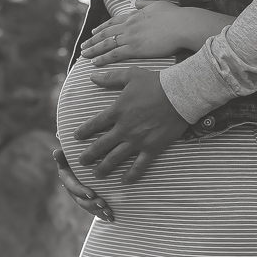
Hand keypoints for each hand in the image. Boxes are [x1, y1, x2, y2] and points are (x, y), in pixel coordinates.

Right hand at [53, 149, 114, 221]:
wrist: (82, 160)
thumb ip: (63, 155)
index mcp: (67, 179)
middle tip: (103, 204)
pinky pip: (95, 209)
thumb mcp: (69, 154)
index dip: (81, 191)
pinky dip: (102, 214)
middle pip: (81, 200)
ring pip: (89, 207)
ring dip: (98, 211)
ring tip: (109, 212)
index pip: (73, 187)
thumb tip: (56, 152)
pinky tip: (111, 217)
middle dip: (92, 204)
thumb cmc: (76, 154)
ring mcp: (81, 196)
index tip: (91, 193)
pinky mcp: (89, 200)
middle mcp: (73, 190)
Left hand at [74, 67, 188, 182]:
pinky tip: (125, 181)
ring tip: (97, 175)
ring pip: (116, 158)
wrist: (180, 94)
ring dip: (104, 168)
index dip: (84, 131)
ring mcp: (137, 140)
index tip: (77, 137)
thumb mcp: (130, 75)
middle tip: (81, 162)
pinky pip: (139, 165)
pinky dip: (131, 175)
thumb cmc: (155, 82)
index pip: (95, 124)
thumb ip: (110, 78)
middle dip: (89, 155)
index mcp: (117, 111)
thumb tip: (92, 76)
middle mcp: (124, 128)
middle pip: (101, 145)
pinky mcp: (152, 148)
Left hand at [80, 0, 235, 66]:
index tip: (93, 31)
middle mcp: (129, 25)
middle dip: (93, 40)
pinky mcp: (135, 48)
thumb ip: (145, 3)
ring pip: (106, 43)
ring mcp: (131, 36)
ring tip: (83, 54)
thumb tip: (136, 0)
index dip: (102, 27)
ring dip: (93, 49)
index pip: (113, 21)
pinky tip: (94, 62)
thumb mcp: (158, 4)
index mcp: (135, 15)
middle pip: (106, 32)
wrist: (183, 25)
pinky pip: (114, 54)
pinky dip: (103, 58)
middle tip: (83, 46)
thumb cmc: (175, 16)